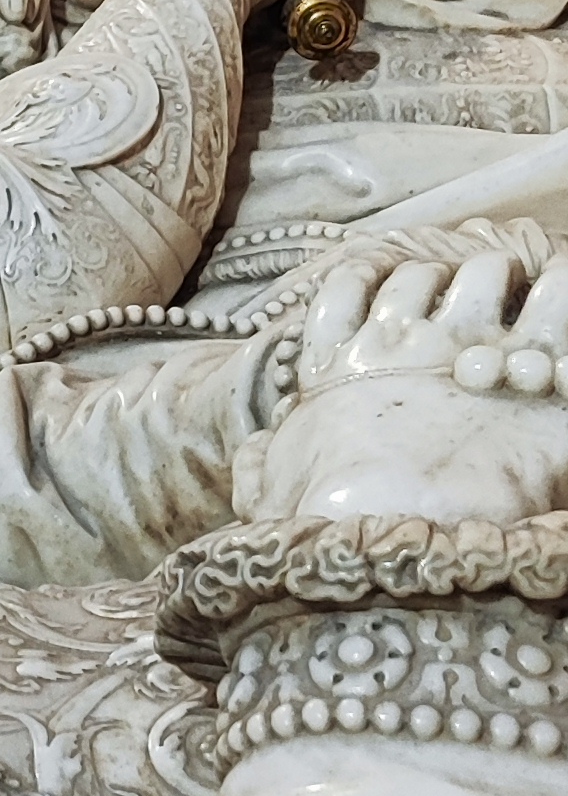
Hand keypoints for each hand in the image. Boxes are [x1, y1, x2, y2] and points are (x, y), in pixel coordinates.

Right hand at [238, 239, 567, 528]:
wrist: (383, 526)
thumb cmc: (323, 518)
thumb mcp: (271, 494)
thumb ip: (263, 468)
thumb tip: (258, 455)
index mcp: (337, 365)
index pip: (345, 287)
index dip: (371, 282)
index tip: (389, 297)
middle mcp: (394, 338)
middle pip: (423, 271)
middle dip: (441, 285)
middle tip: (470, 310)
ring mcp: (457, 341)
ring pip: (480, 269)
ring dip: (498, 280)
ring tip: (513, 308)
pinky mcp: (517, 359)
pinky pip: (551, 296)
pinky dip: (559, 286)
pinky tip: (556, 286)